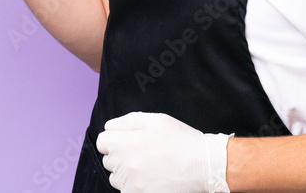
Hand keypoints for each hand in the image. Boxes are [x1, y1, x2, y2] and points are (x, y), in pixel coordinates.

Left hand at [96, 112, 230, 192]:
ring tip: (149, 166)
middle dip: (121, 154)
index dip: (114, 139)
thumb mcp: (156, 120)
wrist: (203, 165)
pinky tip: (151, 178)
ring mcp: (132, 185)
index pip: (102, 141)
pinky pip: (125, 191)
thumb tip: (109, 127)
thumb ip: (127, 121)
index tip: (126, 141)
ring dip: (126, 172)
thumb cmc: (181, 140)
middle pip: (108, 160)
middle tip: (142, 152)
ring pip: (116, 178)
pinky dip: (134, 185)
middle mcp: (126, 165)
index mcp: (128, 143)